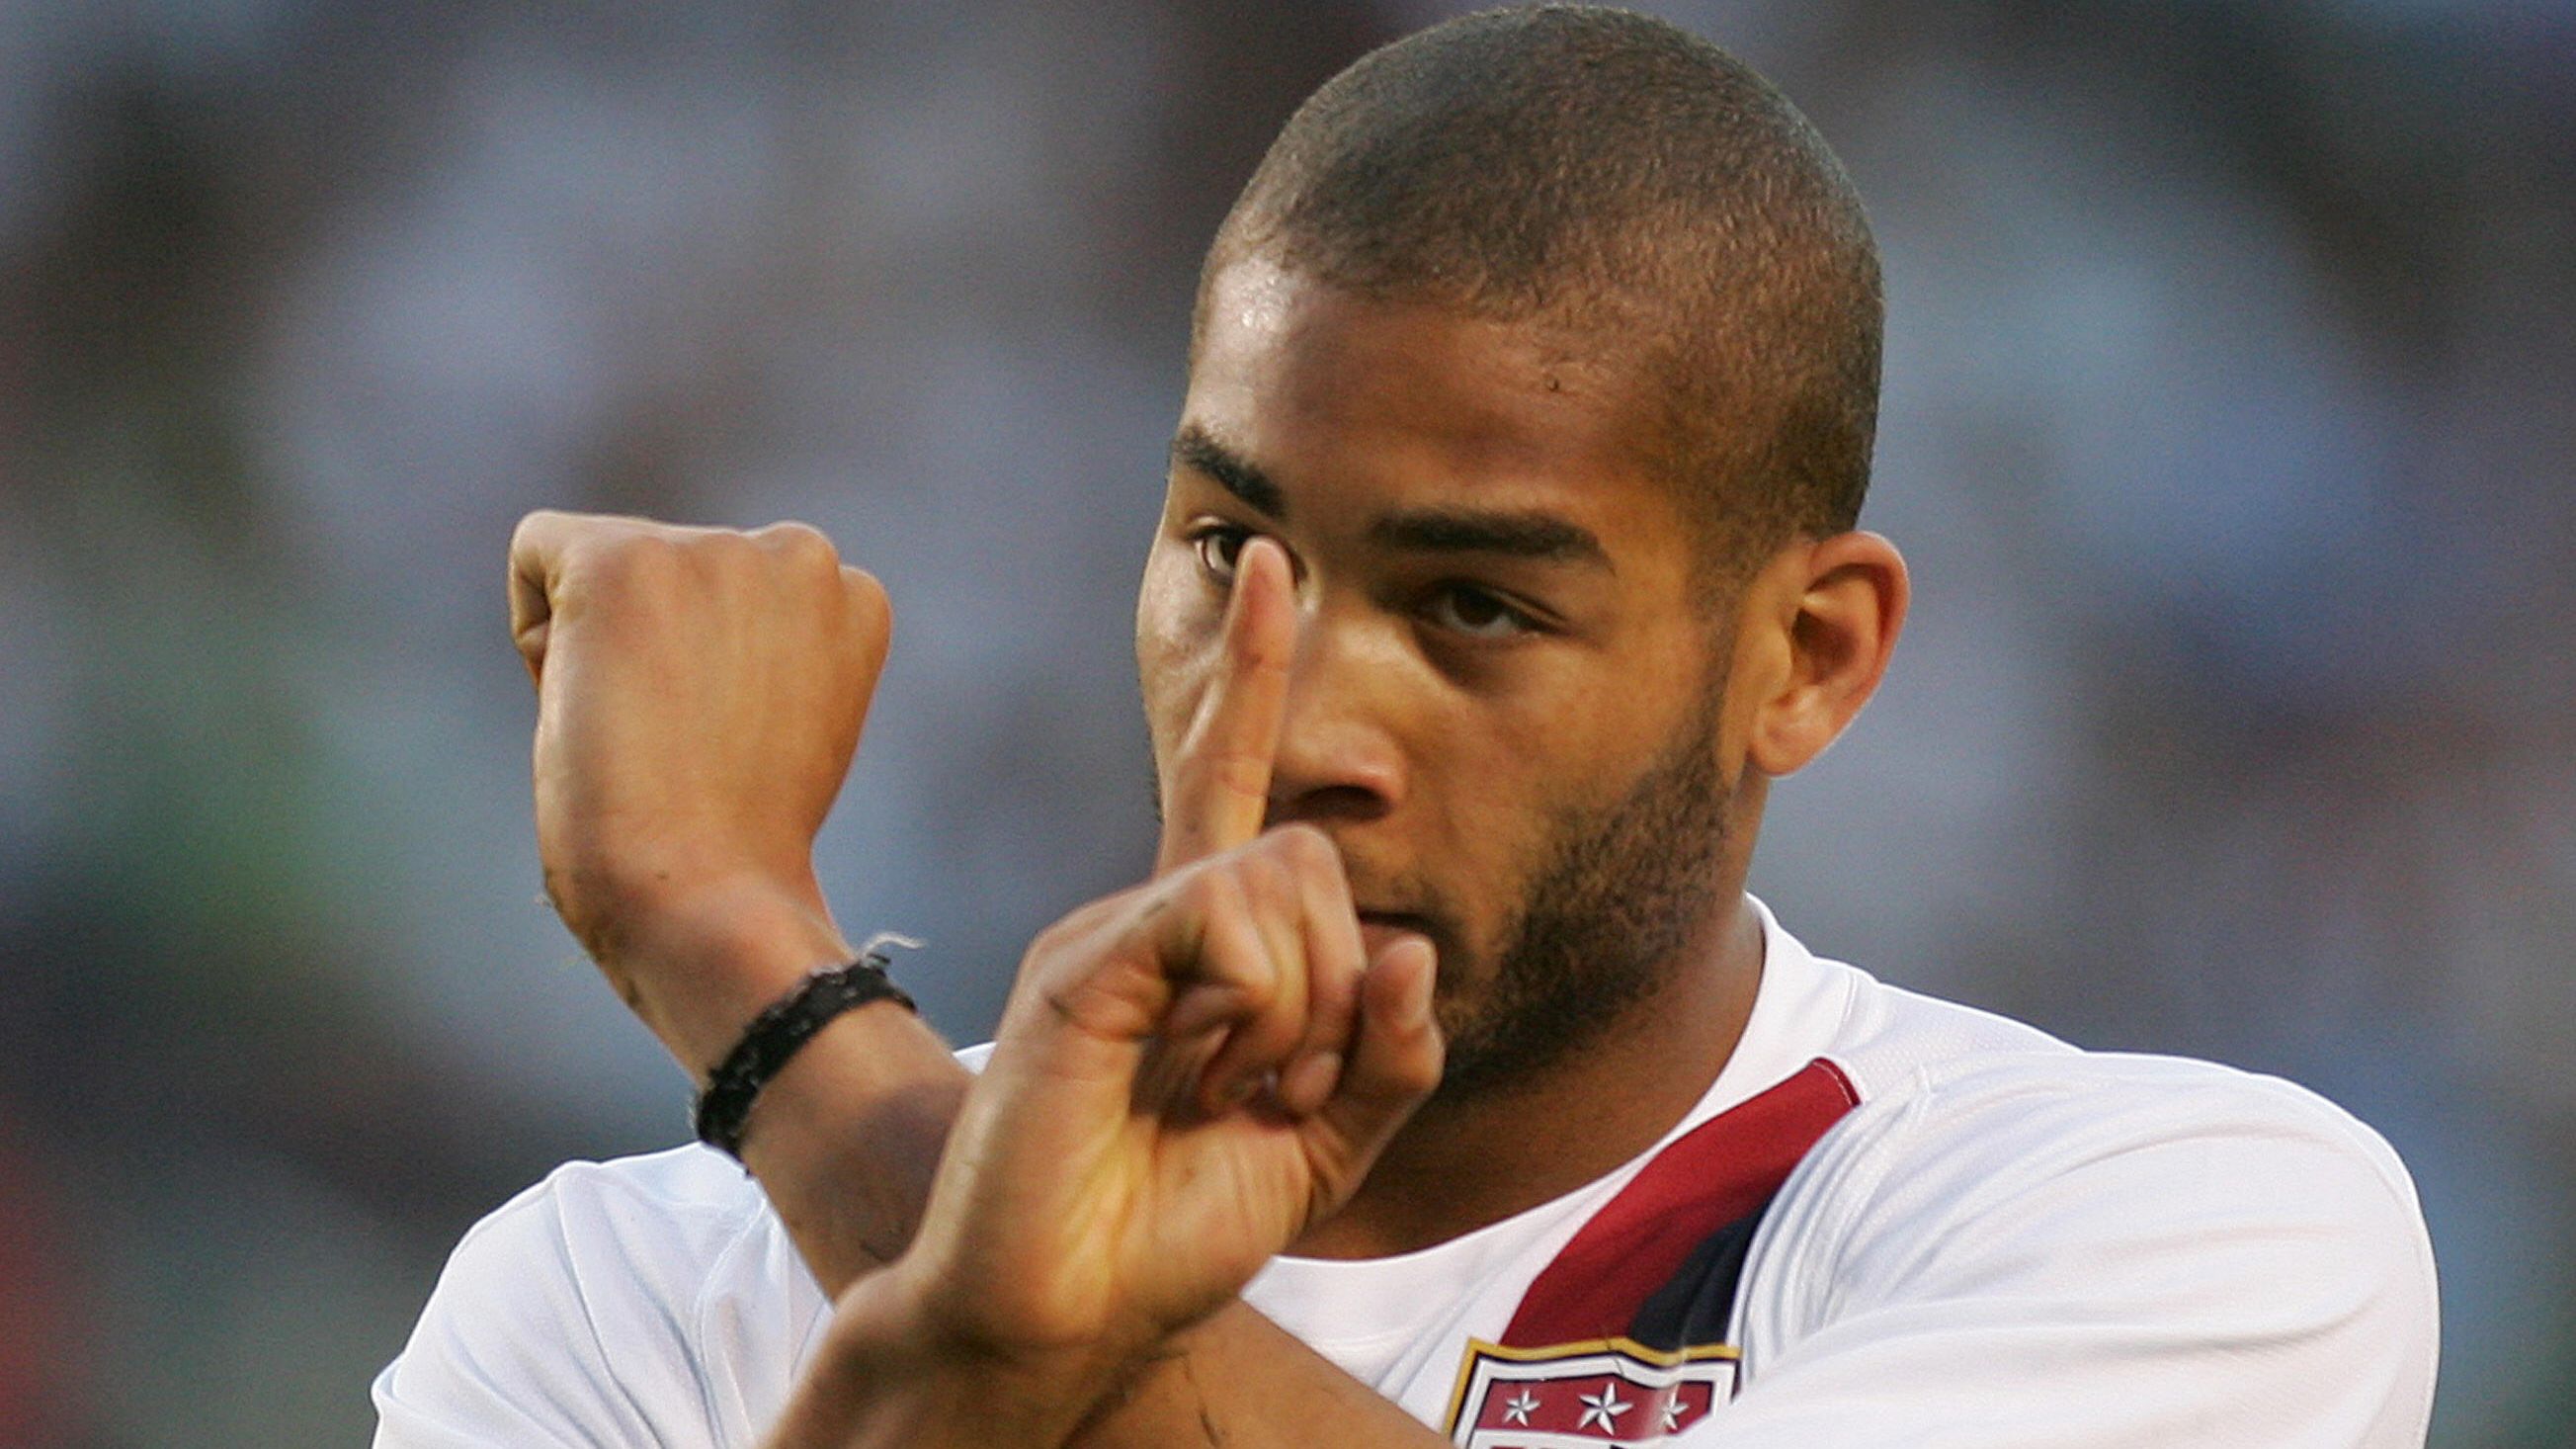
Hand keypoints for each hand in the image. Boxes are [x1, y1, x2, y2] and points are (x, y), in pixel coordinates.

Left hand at [507, 510, 890, 1067]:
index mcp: (851, 595)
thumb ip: (761, 654)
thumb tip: (681, 634)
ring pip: (609, 570)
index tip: (725, 749)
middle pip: (672, 571)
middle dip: (657, 648)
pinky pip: (538, 548)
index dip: (707, 676)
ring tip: (645, 737)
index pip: (738, 594)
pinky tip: (590, 704)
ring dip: (604, 649)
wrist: (707, 895)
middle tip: (682, 750)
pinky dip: (538, 635)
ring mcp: (713, 550)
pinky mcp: (624, 560)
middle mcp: (798, 553)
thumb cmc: (741, 847)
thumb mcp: (788, 723)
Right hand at [802, 539, 1441, 1442]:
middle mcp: (1149, 916)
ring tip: (1226, 1094)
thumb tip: (1412, 947)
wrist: (1062, 1315)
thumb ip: (1387, 1054)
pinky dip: (1252, 1013)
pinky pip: (1222, 922)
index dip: (1250, 676)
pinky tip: (1196, 1077)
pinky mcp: (1084, 962)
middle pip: (1309, 849)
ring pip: (1280, 881)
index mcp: (1198, 948)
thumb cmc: (1165, 1237)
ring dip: (1298, 1015)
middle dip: (1338, 985)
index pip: (1228, 784)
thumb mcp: (1320, 1152)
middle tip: (1277, 1087)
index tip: (1272, 566)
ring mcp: (1110, 930)